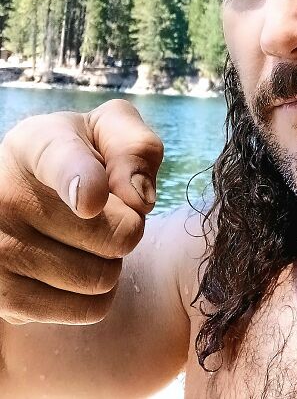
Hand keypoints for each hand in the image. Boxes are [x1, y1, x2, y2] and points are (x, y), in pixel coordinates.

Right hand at [0, 99, 163, 324]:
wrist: (30, 194)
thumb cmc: (87, 157)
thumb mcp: (112, 131)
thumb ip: (135, 148)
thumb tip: (139, 199)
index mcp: (38, 143)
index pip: (61, 162)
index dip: (80, 181)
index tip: (91, 200)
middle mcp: (6, 195)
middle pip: (118, 233)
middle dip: (129, 224)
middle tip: (108, 211)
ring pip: (103, 276)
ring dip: (112, 260)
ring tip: (87, 235)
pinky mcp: (3, 298)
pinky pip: (90, 308)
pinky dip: (97, 293)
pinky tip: (75, 263)